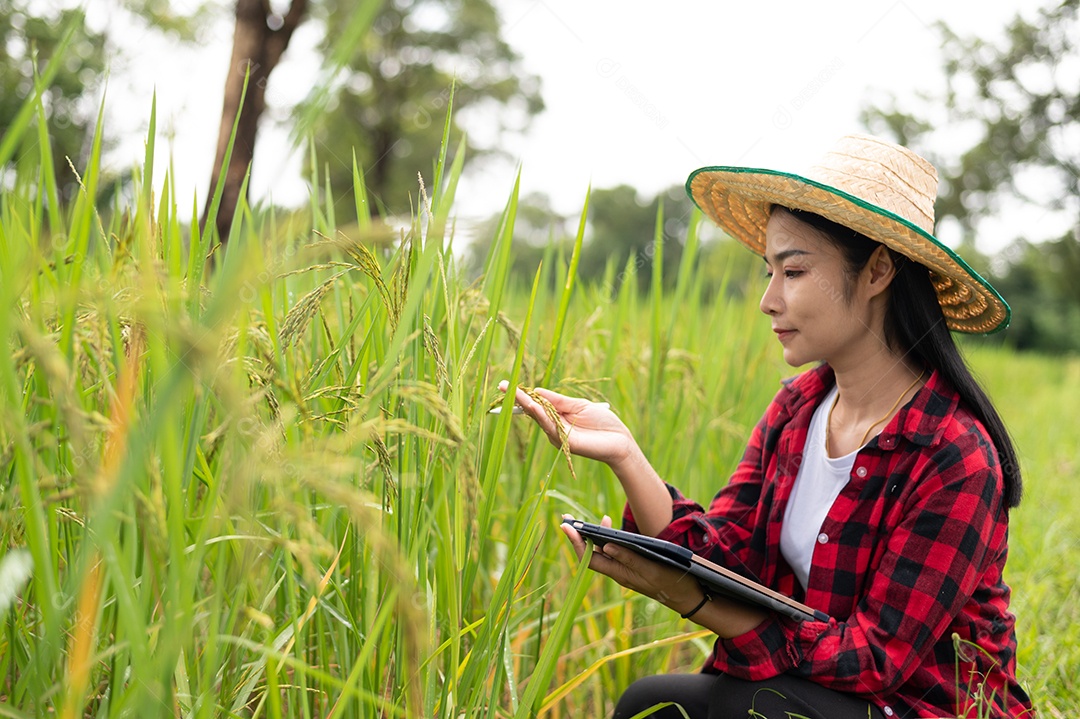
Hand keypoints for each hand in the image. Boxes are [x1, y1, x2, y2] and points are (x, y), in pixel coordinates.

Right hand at [498, 382, 637, 466]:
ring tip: (514, 393)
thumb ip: (558, 400)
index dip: (523, 395)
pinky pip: (550, 427)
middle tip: (502, 386)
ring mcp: (558, 436)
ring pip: (539, 418)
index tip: (508, 385)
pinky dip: (540, 416)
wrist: (619, 440)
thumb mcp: (578, 405)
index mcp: (557, 417)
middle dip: (518, 398)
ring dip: (526, 404)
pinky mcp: (565, 443)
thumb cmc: (602, 422)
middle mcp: (554, 428)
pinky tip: (532, 406)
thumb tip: (537, 390)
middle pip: (533, 411)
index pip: (537, 405)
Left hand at [559, 514, 705, 615]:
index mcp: (620, 574)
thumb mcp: (651, 570)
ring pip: (602, 553)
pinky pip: (614, 553)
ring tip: (587, 521)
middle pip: (592, 554)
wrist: (688, 597)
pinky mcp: (634, 567)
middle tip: (568, 518)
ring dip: (593, 537)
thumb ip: (630, 559)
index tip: (567, 526)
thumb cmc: (672, 583)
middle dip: (579, 537)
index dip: (577, 542)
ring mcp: (625, 570)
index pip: (590, 558)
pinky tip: (610, 528)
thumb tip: (606, 547)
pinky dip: (609, 539)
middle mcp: (619, 573)